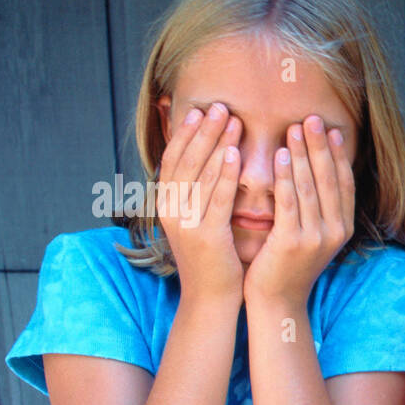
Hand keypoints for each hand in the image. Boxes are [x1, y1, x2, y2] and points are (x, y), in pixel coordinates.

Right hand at [157, 102, 243, 304]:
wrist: (211, 299)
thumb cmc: (213, 259)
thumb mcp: (200, 222)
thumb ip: (200, 194)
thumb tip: (210, 162)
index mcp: (167, 205)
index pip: (173, 160)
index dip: (186, 134)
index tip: (200, 110)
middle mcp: (171, 211)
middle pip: (185, 160)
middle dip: (203, 131)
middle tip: (219, 105)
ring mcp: (185, 223)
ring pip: (200, 174)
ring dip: (216, 143)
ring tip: (231, 119)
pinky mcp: (205, 236)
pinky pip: (216, 198)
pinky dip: (225, 174)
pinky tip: (236, 155)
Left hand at [243, 115, 354, 308]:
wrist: (276, 301)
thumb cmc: (287, 265)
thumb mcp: (311, 234)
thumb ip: (317, 207)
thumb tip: (315, 170)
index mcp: (343, 228)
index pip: (344, 183)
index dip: (337, 154)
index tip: (330, 129)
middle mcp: (335, 231)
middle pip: (329, 179)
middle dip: (320, 146)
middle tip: (312, 118)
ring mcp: (316, 238)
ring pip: (310, 186)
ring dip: (302, 154)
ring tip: (295, 128)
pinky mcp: (292, 242)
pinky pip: (290, 201)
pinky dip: (286, 176)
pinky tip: (281, 156)